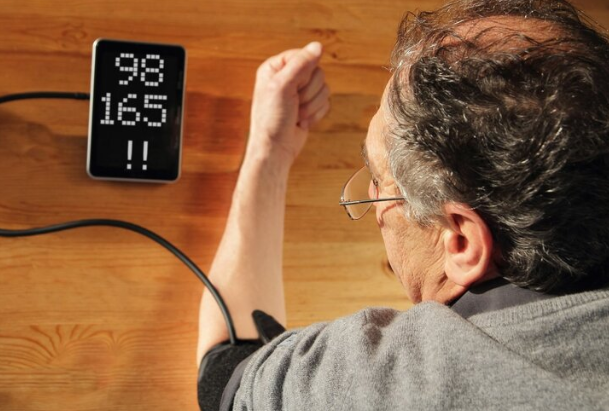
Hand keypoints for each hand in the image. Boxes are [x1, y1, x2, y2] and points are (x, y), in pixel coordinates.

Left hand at [247, 42, 330, 167]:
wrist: (276, 149)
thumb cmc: (272, 119)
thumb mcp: (283, 87)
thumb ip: (301, 64)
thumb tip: (318, 46)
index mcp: (275, 67)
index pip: (304, 56)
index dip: (304, 74)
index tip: (292, 88)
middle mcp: (288, 77)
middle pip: (318, 72)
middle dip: (309, 93)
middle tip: (294, 104)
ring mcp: (299, 93)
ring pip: (324, 88)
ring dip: (312, 106)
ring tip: (296, 116)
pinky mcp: (309, 106)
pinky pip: (326, 102)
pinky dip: (316, 114)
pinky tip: (301, 122)